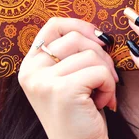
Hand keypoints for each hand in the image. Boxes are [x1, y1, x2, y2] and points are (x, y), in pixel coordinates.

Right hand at [18, 18, 117, 138]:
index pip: (53, 25)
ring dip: (106, 74)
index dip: (80, 26)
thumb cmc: (80, 113)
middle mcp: (30, 71)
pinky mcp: (62, 90)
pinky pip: (99, 71)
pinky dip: (109, 86)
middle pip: (76, 38)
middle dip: (101, 55)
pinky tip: (102, 103)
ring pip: (91, 54)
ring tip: (99, 95)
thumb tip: (99, 32)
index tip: (99, 38)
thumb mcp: (67, 78)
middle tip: (105, 78)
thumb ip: (70, 54)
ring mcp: (43, 81)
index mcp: (29, 65)